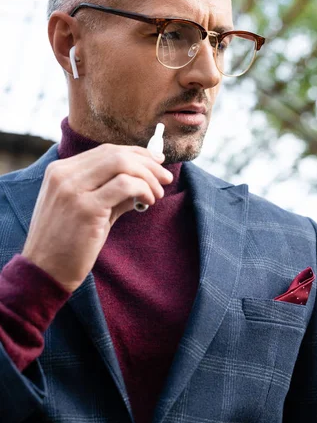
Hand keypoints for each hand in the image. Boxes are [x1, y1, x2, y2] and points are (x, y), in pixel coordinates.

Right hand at [22, 144, 172, 292]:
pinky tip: (148, 202)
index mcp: (60, 171)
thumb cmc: (66, 243)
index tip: (157, 161)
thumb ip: (111, 193)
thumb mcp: (86, 210)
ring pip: (121, 164)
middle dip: (148, 163)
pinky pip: (124, 186)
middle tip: (166, 177)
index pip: (106, 150)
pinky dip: (143, 189)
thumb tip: (143, 181)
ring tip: (158, 193)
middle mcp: (64, 175)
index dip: (136, 153)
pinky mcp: (86, 208)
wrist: (45, 271)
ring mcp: (73, 190)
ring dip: (149, 177)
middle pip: (116, 154)